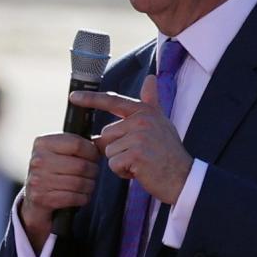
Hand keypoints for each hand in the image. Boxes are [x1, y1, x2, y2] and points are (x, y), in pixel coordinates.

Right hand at [19, 131, 100, 246]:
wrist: (32, 198)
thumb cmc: (52, 171)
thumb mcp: (58, 153)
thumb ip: (77, 145)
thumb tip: (102, 141)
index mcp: (43, 143)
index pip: (77, 144)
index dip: (92, 152)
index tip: (95, 157)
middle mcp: (38, 160)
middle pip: (81, 165)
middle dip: (93, 171)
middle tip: (93, 173)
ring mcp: (38, 180)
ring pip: (79, 183)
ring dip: (90, 186)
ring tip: (88, 184)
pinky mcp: (42, 198)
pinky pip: (74, 198)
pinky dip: (83, 198)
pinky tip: (81, 195)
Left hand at [70, 74, 192, 204]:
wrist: (183, 178)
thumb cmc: (168, 152)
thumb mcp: (161, 122)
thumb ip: (151, 102)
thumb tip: (150, 77)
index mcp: (144, 111)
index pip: (113, 101)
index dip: (91, 99)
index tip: (73, 96)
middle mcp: (142, 120)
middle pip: (105, 134)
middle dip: (116, 149)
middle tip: (139, 155)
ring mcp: (139, 136)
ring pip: (108, 150)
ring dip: (119, 161)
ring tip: (140, 163)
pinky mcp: (136, 154)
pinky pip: (113, 163)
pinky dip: (123, 172)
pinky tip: (140, 171)